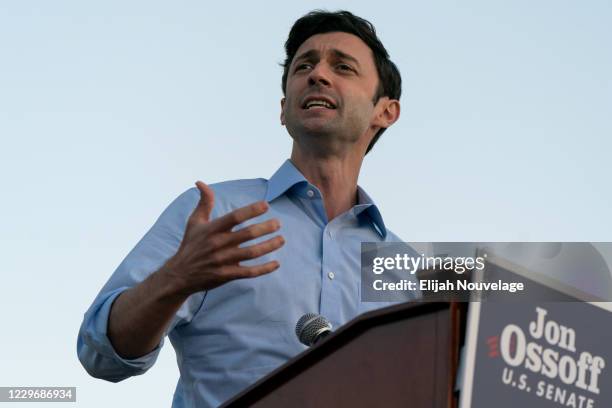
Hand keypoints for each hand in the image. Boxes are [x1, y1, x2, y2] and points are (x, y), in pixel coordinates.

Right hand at [163, 181, 284, 294]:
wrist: (179, 275)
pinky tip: (276, 263)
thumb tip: (201, 183)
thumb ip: (203, 202)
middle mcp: (218, 244)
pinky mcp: (226, 275)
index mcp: (212, 229)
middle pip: (247, 234)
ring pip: (251, 253)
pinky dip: (264, 269)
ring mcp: (223, 261)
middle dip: (266, 228)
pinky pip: (249, 272)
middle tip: (278, 223)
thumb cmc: (190, 245)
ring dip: (269, 246)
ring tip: (281, 239)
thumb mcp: (194, 222)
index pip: (235, 217)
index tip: (266, 205)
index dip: (251, 210)